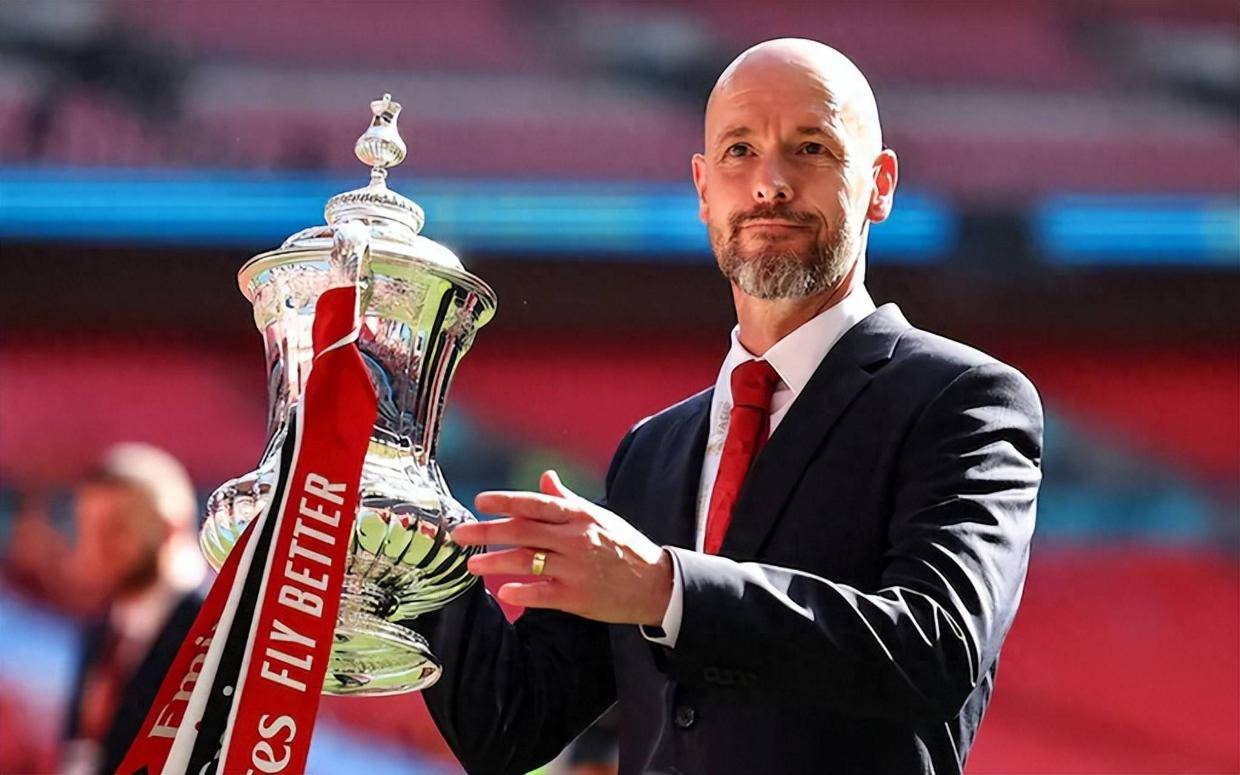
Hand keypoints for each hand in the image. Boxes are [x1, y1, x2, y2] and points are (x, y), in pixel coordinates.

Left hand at [454, 470, 673, 625]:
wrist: (656, 584)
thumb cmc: (625, 547)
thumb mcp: (599, 517)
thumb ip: (568, 499)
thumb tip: (545, 477)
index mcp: (580, 515)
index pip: (536, 504)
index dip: (505, 502)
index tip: (479, 502)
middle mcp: (576, 538)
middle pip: (522, 530)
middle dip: (486, 531)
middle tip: (460, 534)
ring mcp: (576, 567)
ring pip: (526, 560)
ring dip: (495, 561)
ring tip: (472, 564)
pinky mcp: (578, 596)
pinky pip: (542, 593)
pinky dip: (522, 592)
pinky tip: (503, 593)